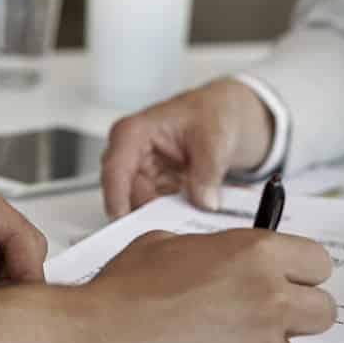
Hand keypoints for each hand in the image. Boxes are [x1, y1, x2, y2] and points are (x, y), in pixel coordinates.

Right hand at [76, 229, 336, 342]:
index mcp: (255, 254)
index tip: (284, 279)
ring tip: (218, 339)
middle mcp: (269, 298)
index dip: (299, 272)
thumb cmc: (123, 292)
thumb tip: (228, 258)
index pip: (318, 263)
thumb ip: (216, 250)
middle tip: (261, 312)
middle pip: (323, 310)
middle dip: (298, 311)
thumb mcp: (168, 244)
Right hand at [101, 78, 274, 215]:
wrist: (228, 114)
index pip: (115, 169)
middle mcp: (131, 154)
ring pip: (141, 207)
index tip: (128, 224)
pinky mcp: (157, 188)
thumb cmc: (212, 111)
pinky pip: (157, 211)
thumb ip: (208, 171)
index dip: (117, 198)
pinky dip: (173, 217)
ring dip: (163, 219)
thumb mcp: (216, 136)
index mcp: (134, 132)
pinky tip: (191, 214)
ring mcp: (143, 173)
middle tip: (171, 231)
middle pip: (126, 195)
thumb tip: (203, 201)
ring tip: (188, 221)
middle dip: (147, 216)